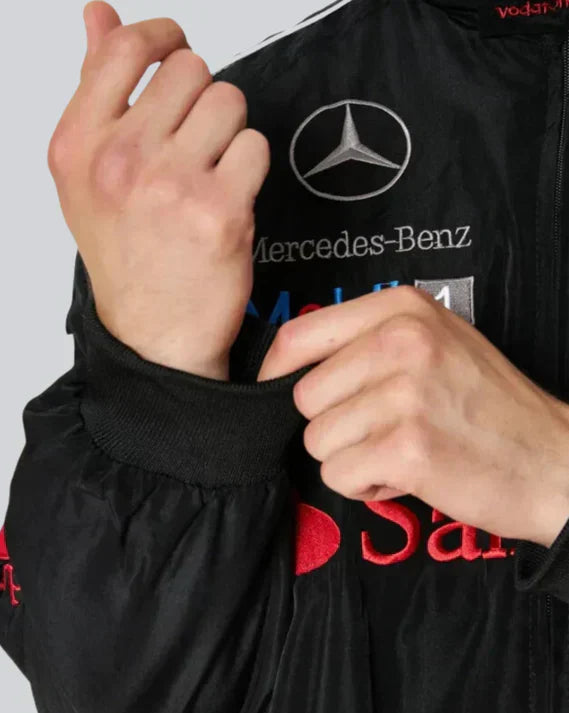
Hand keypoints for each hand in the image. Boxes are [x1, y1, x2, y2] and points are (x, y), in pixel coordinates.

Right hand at [47, 1, 269, 379]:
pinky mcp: (220, 210)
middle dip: (201, 100)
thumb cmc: (125, 256)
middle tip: (192, 143)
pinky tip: (227, 199)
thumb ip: (97, 89)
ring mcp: (170, 185)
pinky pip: (254, 146)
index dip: (163, 38)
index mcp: (78, 146)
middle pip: (191, 70)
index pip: (126, 49)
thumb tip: (98, 15)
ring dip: (228, 134)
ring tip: (209, 174)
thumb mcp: (88, 175)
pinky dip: (248, 169)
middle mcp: (120, 161)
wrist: (153, 332)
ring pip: (229, 102)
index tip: (175, 49)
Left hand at [257, 285, 568, 547]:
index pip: (297, 337)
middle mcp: (401, 342)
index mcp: (401, 309)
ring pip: (317, 440)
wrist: (553, 460)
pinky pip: (338, 475)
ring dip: (351, 456)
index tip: (283, 392)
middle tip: (383, 428)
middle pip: (304, 396)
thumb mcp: (434, 341)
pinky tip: (409, 472)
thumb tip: (290, 364)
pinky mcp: (407, 448)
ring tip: (402, 447)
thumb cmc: (485, 404)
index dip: (277, 372)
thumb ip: (366, 341)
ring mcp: (404, 394)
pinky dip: (366, 484)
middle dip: (333, 423)